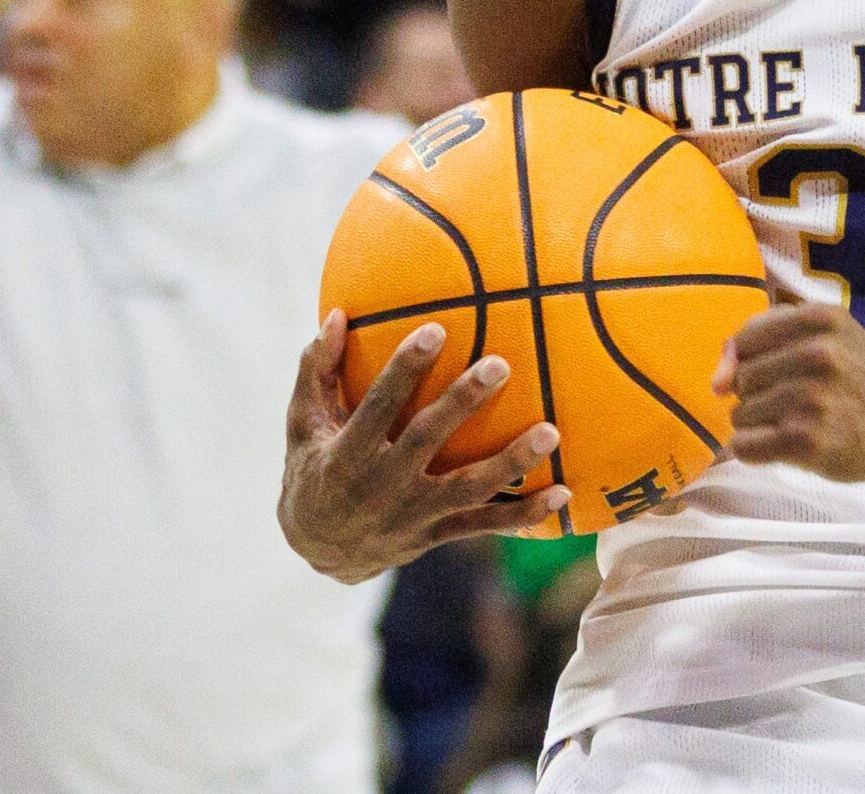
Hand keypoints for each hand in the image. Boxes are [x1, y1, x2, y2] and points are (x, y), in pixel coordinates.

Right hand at [279, 315, 568, 583]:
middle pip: (427, 440)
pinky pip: (483, 524)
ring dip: (511, 462)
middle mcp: (381, 486)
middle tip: (500, 364)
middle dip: (463, 403)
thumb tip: (334, 314)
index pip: (377, 405)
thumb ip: (317, 369)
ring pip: (467, 489)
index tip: (435, 330)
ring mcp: (412, 515)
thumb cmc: (313, 467)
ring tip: (551, 432)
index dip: (404, 369)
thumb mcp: (303, 422)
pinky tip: (562, 494)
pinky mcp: (435, 534)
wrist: (321, 549)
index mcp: (346, 454)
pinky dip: (523, 513)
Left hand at [714, 304, 864, 480]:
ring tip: (801, 423)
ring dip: (762, 426)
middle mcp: (816, 353)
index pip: (745, 339)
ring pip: (740, 415)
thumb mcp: (824, 334)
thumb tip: (716, 382)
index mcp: (819, 318)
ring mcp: (811, 399)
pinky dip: (757, 451)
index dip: (758, 361)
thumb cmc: (858, 375)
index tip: (787, 373)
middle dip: (760, 395)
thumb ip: (761, 339)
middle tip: (801, 402)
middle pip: (741, 380)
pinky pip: (745, 446)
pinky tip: (788, 446)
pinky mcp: (806, 441)